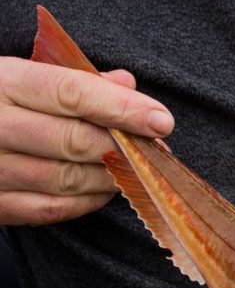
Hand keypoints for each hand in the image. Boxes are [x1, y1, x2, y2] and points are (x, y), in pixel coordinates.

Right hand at [0, 57, 173, 224]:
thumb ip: (74, 81)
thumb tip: (126, 84)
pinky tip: (106, 188)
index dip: (122, 108)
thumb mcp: (19, 77)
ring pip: (69, 179)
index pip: (71, 93)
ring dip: (113, 177)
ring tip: (135, 168)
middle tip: (156, 149)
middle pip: (75, 141)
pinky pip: (53, 209)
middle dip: (125, 147)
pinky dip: (89, 201)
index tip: (162, 120)